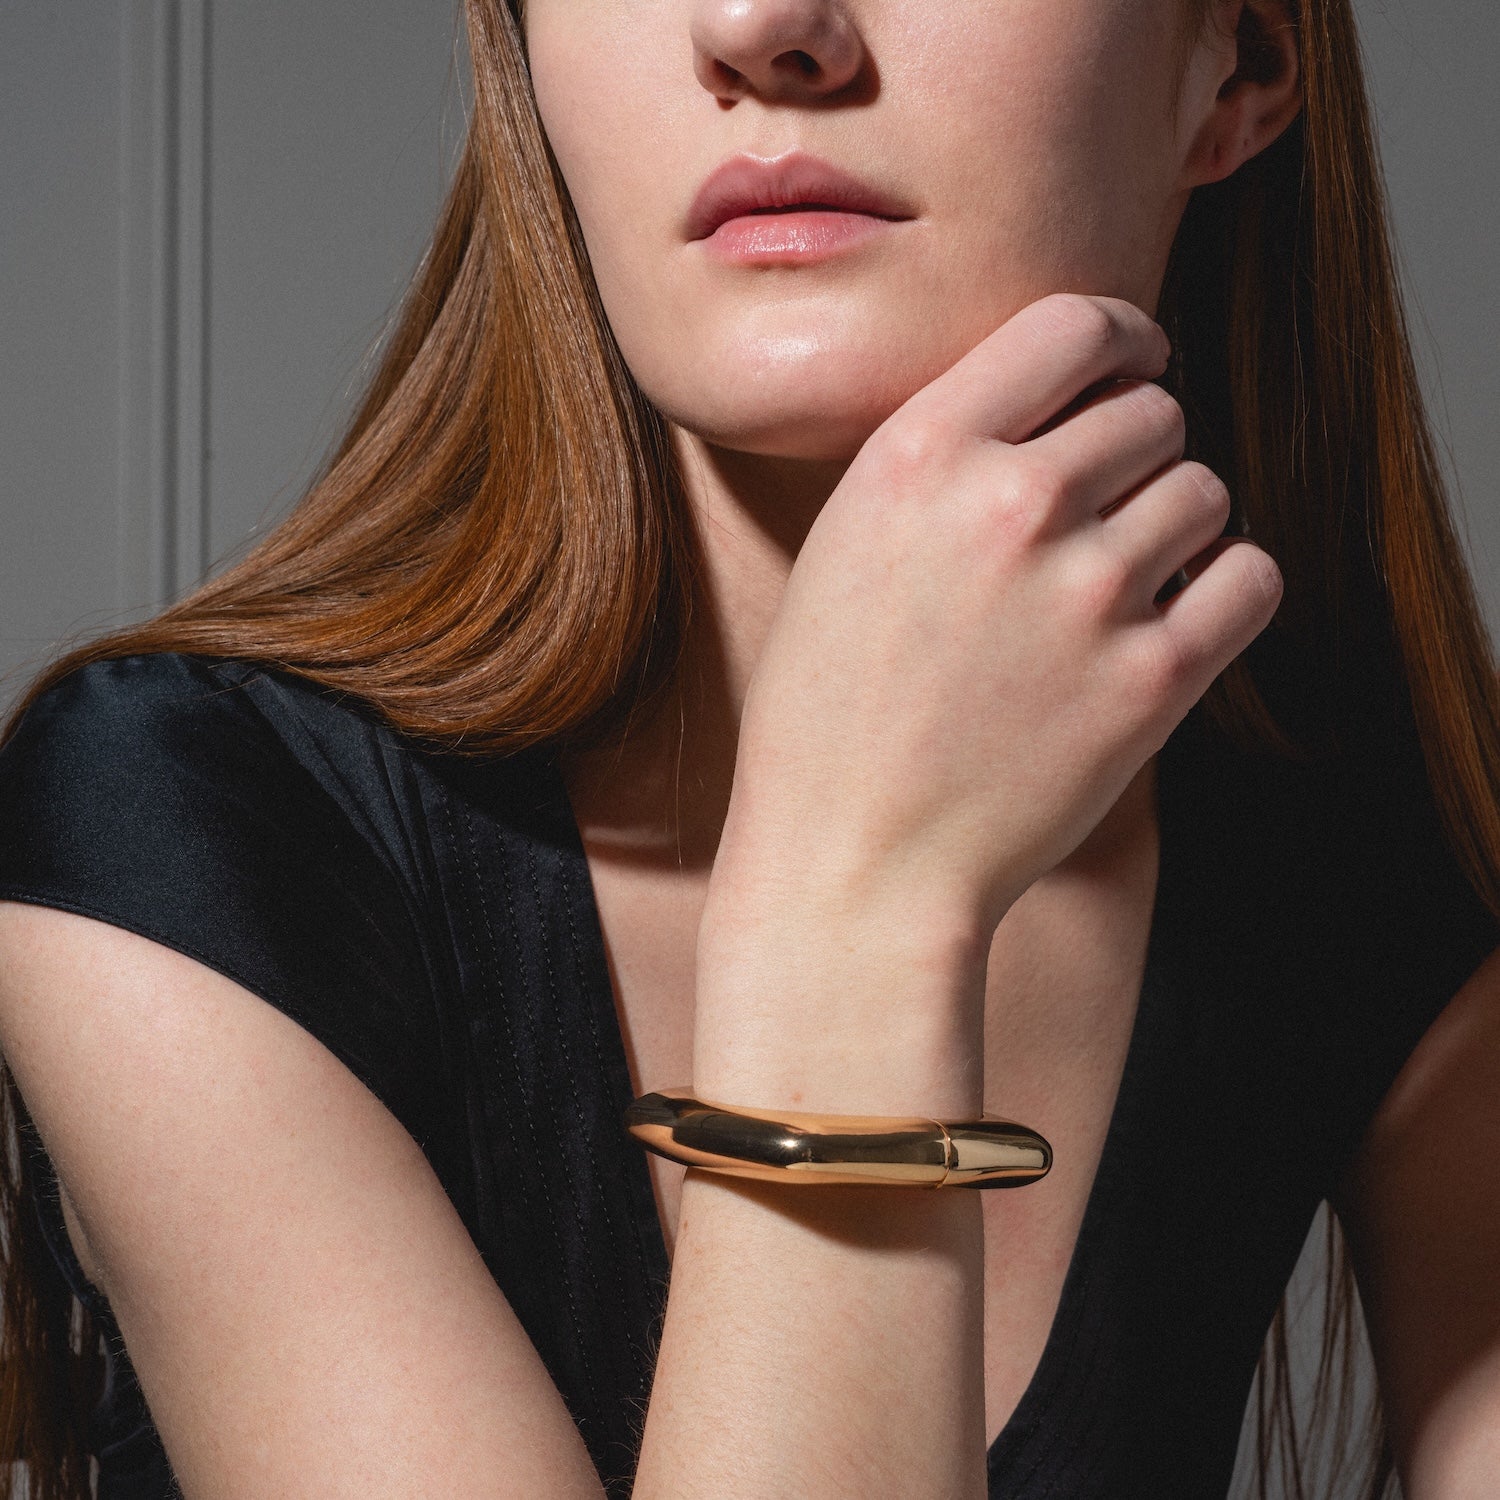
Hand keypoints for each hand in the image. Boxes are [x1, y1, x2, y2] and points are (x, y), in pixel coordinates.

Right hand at [714, 292, 1281, 943]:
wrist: (854, 862)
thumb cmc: (827, 717)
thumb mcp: (843, 550)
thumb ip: (940, 460)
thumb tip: (1055, 405)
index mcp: (919, 456)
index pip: (1071, 324)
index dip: (1119, 337)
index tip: (1129, 366)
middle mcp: (1009, 503)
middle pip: (1151, 409)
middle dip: (1138, 448)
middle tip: (1103, 509)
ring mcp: (1089, 591)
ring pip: (1204, 489)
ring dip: (1175, 523)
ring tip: (1120, 581)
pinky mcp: (1152, 680)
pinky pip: (1250, 576)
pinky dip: (1226, 586)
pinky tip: (1175, 615)